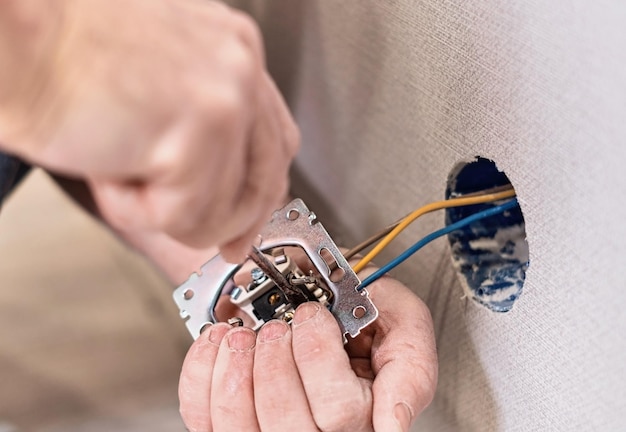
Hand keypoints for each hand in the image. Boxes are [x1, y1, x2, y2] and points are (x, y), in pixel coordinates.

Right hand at [0, 0, 298, 260]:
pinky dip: (135, 209)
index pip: (274, 139)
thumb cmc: (63, 55)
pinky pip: (184, 215)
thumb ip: (201, 127)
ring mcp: (226, 97)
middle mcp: (240, 65)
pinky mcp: (200, 131)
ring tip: (118, 168)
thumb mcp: (160, 83)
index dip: (261, 193)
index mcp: (232, 48)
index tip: (246, 226)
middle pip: (266, 177)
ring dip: (165, 211)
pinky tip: (106, 167)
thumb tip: (227, 193)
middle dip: (235, 223)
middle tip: (214, 244)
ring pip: (224, 208)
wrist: (11, 36)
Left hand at [178, 274, 437, 431]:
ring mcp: (269, 431)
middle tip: (278, 327)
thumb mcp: (406, 325)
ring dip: (236, 369)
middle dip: (275, 362)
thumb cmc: (362, 310)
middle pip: (286, 426)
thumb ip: (410, 370)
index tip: (313, 316)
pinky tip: (220, 343)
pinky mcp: (228, 422)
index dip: (319, 356)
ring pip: (239, 428)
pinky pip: (202, 416)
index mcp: (366, 417)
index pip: (339, 413)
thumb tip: (393, 426)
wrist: (322, 293)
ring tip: (245, 336)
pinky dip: (203, 373)